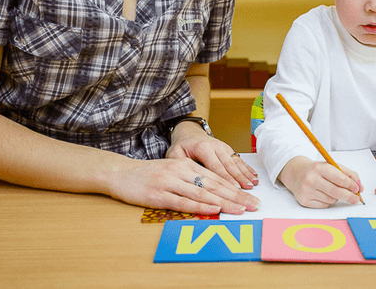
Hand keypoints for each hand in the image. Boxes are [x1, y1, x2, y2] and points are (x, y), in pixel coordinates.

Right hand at [112, 156, 260, 215]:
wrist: (121, 173)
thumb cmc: (149, 175)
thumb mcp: (173, 172)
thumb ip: (192, 181)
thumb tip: (216, 195)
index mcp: (187, 165)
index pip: (218, 178)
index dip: (236, 189)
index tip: (252, 198)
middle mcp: (181, 172)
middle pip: (215, 185)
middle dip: (237, 197)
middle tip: (254, 205)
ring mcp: (170, 183)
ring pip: (202, 193)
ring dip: (224, 202)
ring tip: (240, 209)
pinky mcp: (159, 195)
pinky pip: (183, 201)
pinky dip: (200, 206)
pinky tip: (213, 209)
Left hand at [166, 121, 258, 189]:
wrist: (190, 133)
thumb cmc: (182, 146)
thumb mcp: (174, 152)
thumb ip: (178, 163)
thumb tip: (183, 176)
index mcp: (202, 148)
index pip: (216, 166)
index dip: (226, 177)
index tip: (235, 188)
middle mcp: (215, 146)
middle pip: (229, 165)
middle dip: (240, 179)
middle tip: (248, 190)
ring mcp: (223, 147)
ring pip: (236, 162)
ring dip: (246, 174)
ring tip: (254, 184)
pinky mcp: (228, 150)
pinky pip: (239, 160)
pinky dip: (247, 169)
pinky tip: (254, 176)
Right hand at [279, 156, 362, 207]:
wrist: (295, 173)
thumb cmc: (316, 170)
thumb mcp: (331, 165)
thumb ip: (347, 174)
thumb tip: (359, 186)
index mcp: (319, 167)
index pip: (339, 178)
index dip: (351, 185)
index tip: (357, 188)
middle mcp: (311, 179)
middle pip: (336, 192)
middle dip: (349, 196)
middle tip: (356, 199)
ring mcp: (306, 191)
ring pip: (331, 200)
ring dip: (336, 197)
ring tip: (330, 190)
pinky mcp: (304, 201)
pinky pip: (324, 205)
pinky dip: (327, 202)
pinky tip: (322, 194)